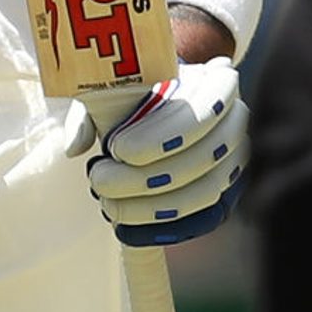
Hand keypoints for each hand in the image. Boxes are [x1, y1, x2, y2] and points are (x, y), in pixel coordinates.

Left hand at [64, 57, 248, 246]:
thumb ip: (95, 106)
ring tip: (108, 203)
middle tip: (98, 179)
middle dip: (145, 177)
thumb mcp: (117, 82)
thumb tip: (74, 145)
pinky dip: (164, 228)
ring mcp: (237, 160)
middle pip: (201, 157)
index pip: (203, 111)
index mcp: (217, 82)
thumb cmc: (139, 86)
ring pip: (203, 192)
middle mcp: (237, 121)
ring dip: (151, 206)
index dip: (161, 135)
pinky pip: (203, 219)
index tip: (115, 147)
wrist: (168, 94)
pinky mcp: (228, 191)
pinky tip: (127, 230)